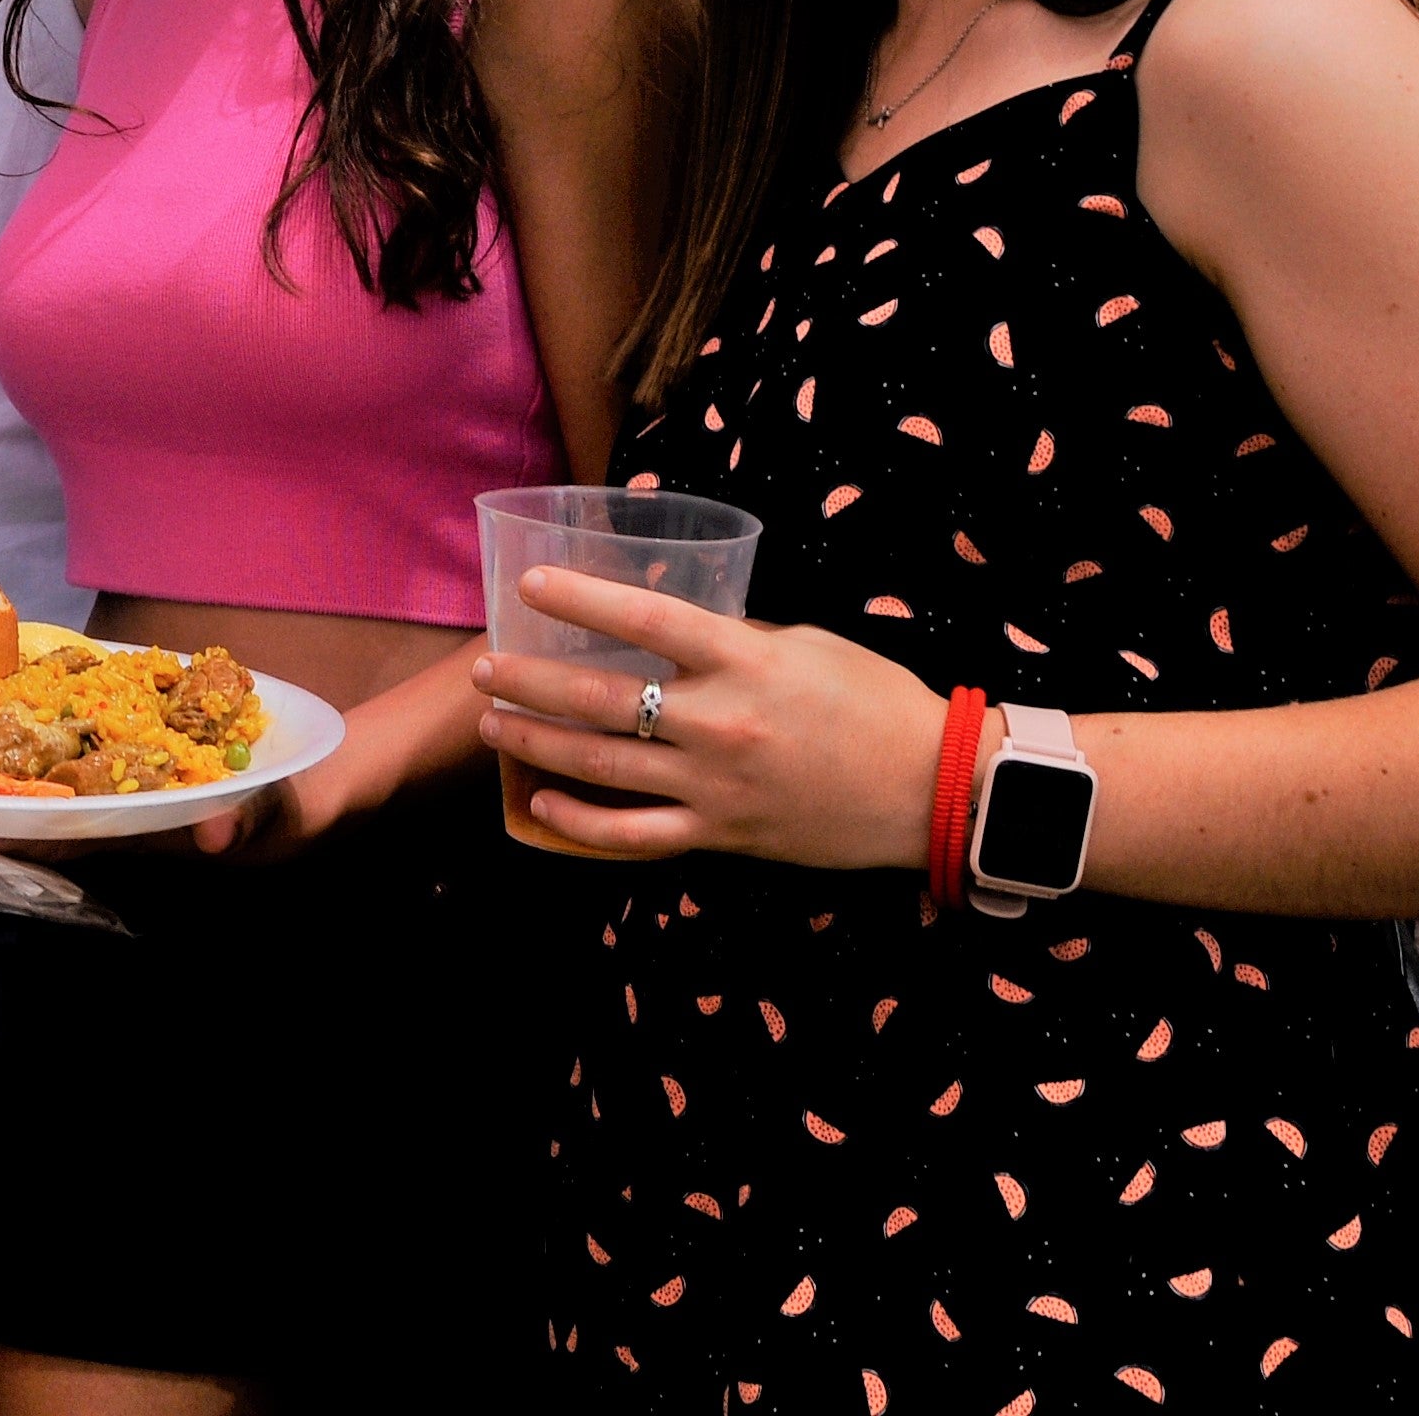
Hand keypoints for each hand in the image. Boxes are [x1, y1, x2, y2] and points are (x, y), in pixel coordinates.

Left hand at [473, 565, 947, 869]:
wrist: (933, 788)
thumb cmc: (876, 701)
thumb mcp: (805, 645)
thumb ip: (735, 641)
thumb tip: (673, 636)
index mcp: (745, 660)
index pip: (644, 616)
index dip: (580, 596)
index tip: (529, 584)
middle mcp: (720, 722)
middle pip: (602, 697)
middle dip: (531, 679)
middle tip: (485, 664)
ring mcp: (716, 784)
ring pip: (602, 766)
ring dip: (537, 741)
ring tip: (492, 721)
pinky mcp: (722, 834)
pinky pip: (635, 834)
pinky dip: (580, 824)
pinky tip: (540, 807)